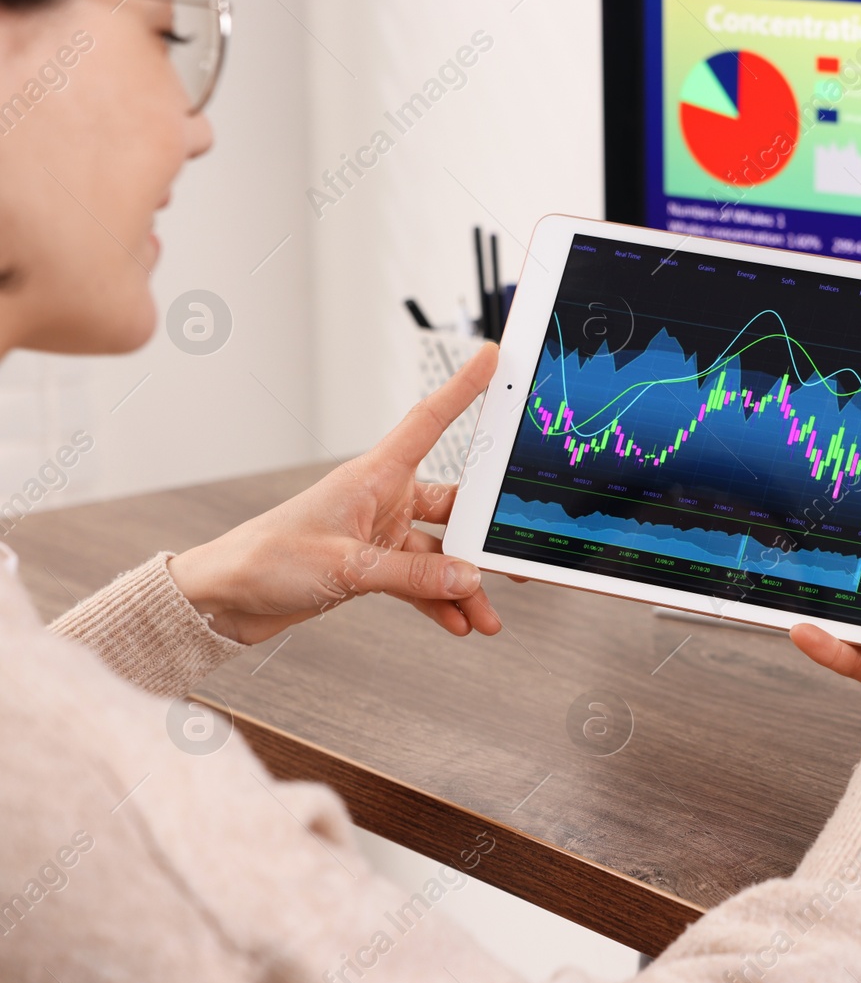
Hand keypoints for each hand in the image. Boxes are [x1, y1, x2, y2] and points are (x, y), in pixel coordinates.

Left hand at [168, 343, 503, 645]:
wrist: (225, 597)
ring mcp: (380, 533)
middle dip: (483, 539)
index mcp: (374, 476)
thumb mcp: (346, 567)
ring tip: (485, 615)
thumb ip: (412, 575)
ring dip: (463, 584)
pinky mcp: (373, 567)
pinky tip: (457, 621)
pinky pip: (421, 581)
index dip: (463, 389)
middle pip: (453, 507)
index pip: (429, 422)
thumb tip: (468, 577)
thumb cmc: (267, 559)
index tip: (492, 361)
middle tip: (513, 563)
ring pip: (441, 554)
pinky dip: (439, 600)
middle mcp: (383, 499)